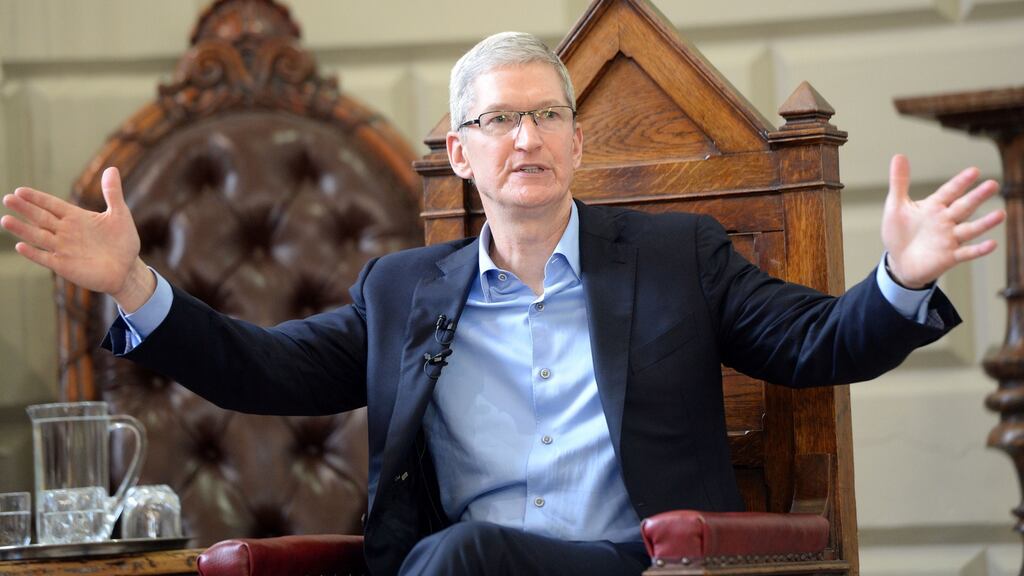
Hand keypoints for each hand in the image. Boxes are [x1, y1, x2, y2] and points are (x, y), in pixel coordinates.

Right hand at [1, 167, 154, 310]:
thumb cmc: (123, 241)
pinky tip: (20, 246)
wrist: (127, 269)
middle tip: (8, 199)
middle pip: (40, 217)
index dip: (37, 198)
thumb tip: (112, 169)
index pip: (52, 205)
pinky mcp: (64, 265)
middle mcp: (66, 231)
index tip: (20, 191)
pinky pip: (45, 258)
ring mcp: (63, 248)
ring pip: (38, 236)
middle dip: (25, 209)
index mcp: (76, 217)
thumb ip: (113, 193)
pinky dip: (33, 253)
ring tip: (6, 220)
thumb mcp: (120, 215)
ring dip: (22, 229)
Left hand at [881, 154, 1004, 288]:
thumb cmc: (899, 233)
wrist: (899, 263)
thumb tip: (899, 155)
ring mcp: (949, 239)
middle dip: (977, 197)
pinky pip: (967, 253)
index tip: (974, 171)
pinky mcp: (949, 257)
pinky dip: (978, 250)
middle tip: (992, 184)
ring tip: (1001, 214)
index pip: (949, 191)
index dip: (960, 182)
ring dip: (985, 223)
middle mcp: (946, 221)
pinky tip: (991, 244)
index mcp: (934, 206)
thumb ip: (899, 182)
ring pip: (970, 229)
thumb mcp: (896, 206)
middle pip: (964, 207)